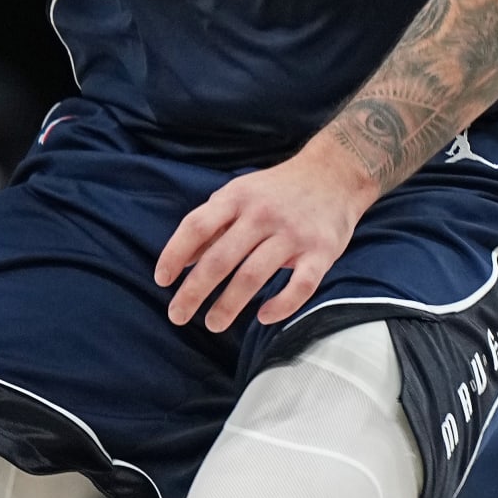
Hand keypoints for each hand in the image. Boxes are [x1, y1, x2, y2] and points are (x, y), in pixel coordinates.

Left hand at [155, 141, 370, 331]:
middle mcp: (262, 215)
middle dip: (194, 291)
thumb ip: (213, 224)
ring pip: (253, 275)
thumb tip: (183, 261)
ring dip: (228, 304)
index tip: (162, 281)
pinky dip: (282, 305)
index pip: (197, 226)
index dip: (175, 254)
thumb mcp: (240, 194)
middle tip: (177, 315)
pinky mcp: (321, 252)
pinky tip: (264, 317)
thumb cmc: (278, 190)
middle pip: (220, 258)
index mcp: (238, 198)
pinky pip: (300, 286)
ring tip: (212, 324)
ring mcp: (293, 234)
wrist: (335, 174)